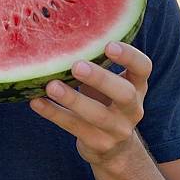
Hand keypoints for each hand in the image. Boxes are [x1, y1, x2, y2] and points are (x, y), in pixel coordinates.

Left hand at [30, 42, 151, 167]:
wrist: (115, 149)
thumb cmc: (106, 100)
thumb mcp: (110, 82)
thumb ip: (98, 61)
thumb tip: (63, 29)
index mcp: (137, 85)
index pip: (143, 68)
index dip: (129, 56)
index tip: (109, 45)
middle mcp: (132, 108)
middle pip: (123, 93)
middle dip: (100, 79)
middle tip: (77, 66)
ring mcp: (117, 129)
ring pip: (97, 115)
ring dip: (72, 99)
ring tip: (50, 86)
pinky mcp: (98, 144)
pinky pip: (74, 127)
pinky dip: (53, 113)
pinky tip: (36, 101)